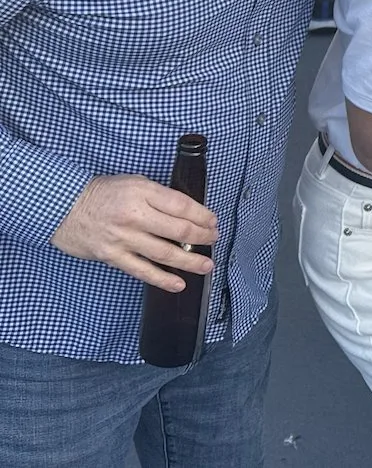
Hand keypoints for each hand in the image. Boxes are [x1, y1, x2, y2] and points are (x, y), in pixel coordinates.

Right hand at [51, 175, 217, 290]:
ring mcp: (123, 238)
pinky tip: (178, 284)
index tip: (212, 221)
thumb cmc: (101, 194)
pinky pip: (142, 271)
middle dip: (202, 237)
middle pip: (179, 230)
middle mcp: (135, 216)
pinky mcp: (112, 256)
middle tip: (213, 239)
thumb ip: (159, 197)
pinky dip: (163, 279)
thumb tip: (187, 213)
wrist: (62, 207)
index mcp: (142, 193)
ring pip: (165, 253)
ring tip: (206, 265)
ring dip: (190, 261)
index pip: (182, 206)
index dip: (203, 215)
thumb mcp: (134, 183)